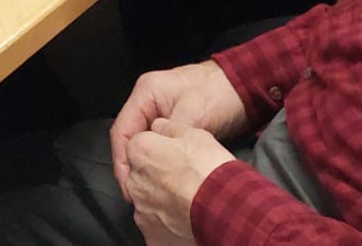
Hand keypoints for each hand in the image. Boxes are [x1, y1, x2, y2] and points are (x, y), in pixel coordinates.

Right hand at [109, 61, 246, 198]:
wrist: (245, 85)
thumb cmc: (218, 95)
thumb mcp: (194, 115)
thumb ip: (169, 135)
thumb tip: (155, 162)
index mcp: (146, 94)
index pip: (122, 130)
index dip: (121, 161)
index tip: (129, 189)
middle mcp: (148, 101)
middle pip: (131, 138)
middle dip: (132, 166)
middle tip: (137, 196)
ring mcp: (161, 111)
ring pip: (145, 143)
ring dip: (145, 165)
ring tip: (149, 192)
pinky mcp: (175, 123)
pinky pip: (159, 145)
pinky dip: (159, 162)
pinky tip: (163, 179)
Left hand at [127, 118, 236, 239]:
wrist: (226, 209)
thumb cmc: (210, 171)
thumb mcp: (193, 133)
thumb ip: (167, 127)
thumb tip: (158, 126)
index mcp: (140, 152)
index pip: (140, 146)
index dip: (160, 151)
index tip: (175, 158)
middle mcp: (135, 182)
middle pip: (142, 176)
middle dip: (158, 179)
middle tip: (184, 182)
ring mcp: (143, 212)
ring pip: (148, 204)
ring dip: (163, 204)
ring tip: (189, 204)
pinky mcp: (153, 237)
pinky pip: (156, 229)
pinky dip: (167, 228)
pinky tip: (186, 223)